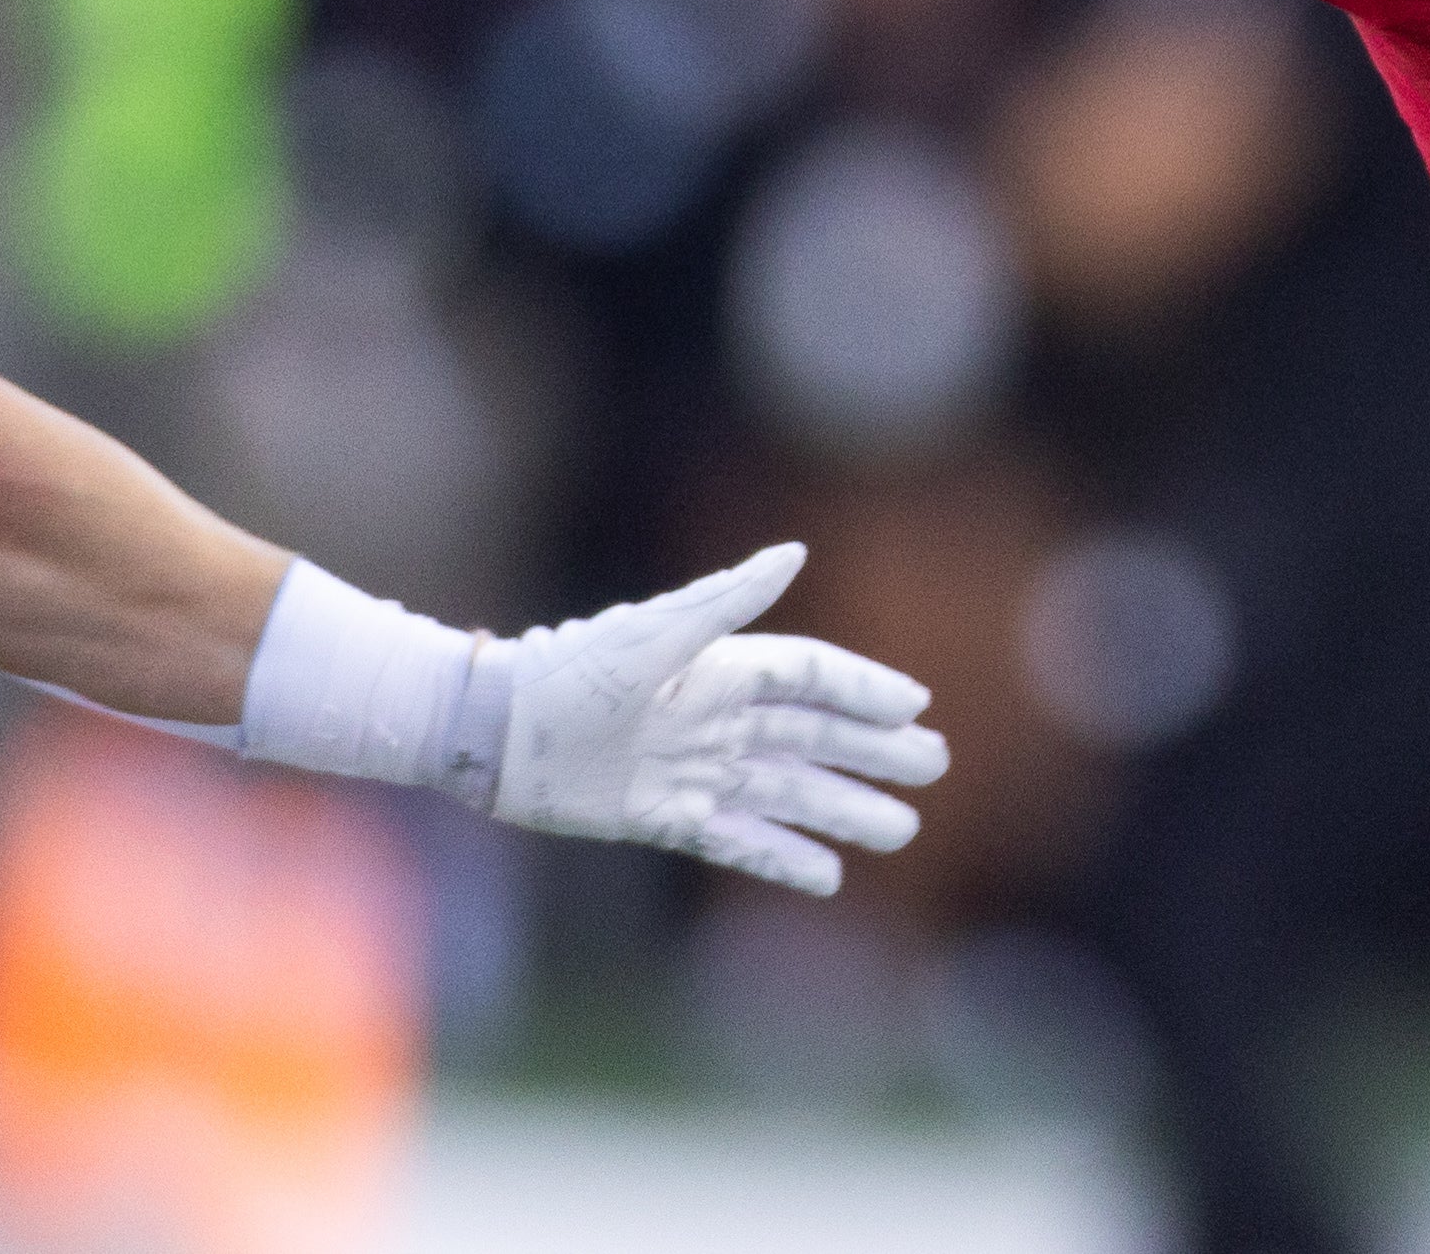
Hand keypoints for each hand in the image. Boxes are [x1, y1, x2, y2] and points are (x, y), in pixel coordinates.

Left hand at [474, 542, 946, 895]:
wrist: (495, 734)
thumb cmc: (569, 672)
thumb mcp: (653, 634)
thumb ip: (726, 599)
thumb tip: (795, 552)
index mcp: (717, 668)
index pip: (809, 678)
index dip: (864, 691)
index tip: (918, 708)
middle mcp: (713, 718)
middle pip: (812, 737)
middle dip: (873, 751)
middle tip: (934, 769)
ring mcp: (691, 770)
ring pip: (786, 792)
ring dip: (842, 809)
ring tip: (900, 830)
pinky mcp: (661, 817)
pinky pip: (737, 840)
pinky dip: (782, 857)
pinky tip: (827, 877)